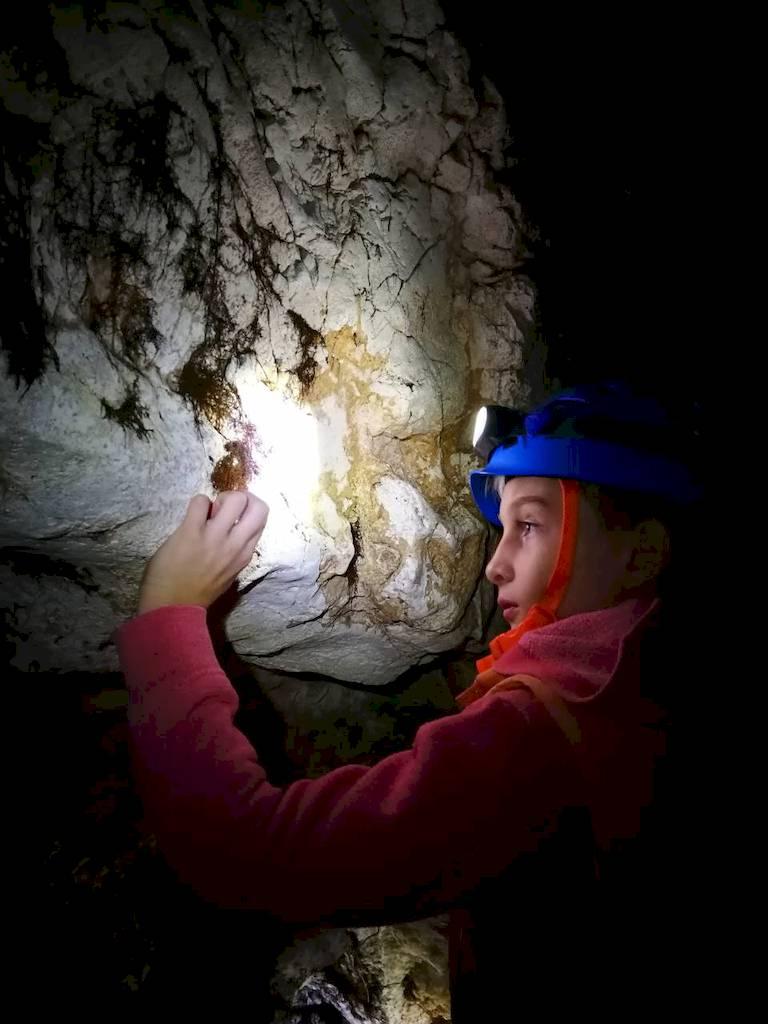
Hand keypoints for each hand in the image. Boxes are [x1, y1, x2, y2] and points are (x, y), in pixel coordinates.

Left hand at [136, 490, 268, 614]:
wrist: (172, 607)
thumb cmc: (198, 593)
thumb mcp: (229, 575)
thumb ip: (235, 553)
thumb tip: (230, 531)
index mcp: (245, 554)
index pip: (262, 519)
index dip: (247, 511)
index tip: (233, 518)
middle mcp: (235, 544)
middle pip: (257, 505)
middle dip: (241, 499)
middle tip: (223, 509)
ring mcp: (214, 537)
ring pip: (234, 498)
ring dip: (220, 498)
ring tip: (207, 512)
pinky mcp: (191, 532)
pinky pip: (201, 501)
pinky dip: (197, 503)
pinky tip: (190, 517)